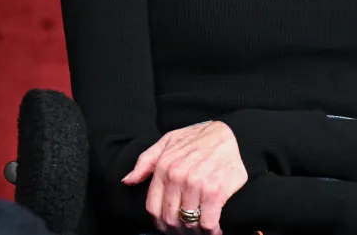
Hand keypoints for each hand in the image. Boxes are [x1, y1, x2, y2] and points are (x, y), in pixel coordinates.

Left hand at [122, 121, 246, 234]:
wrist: (228, 131)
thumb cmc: (197, 139)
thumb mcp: (167, 142)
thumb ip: (145, 162)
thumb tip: (127, 181)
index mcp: (164, 167)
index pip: (153, 209)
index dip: (160, 224)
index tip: (168, 228)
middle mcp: (178, 176)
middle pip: (171, 219)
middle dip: (178, 231)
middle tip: (186, 232)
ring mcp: (197, 184)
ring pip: (189, 223)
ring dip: (195, 233)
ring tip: (200, 232)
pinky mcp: (216, 190)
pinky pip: (208, 222)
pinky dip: (211, 231)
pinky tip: (214, 230)